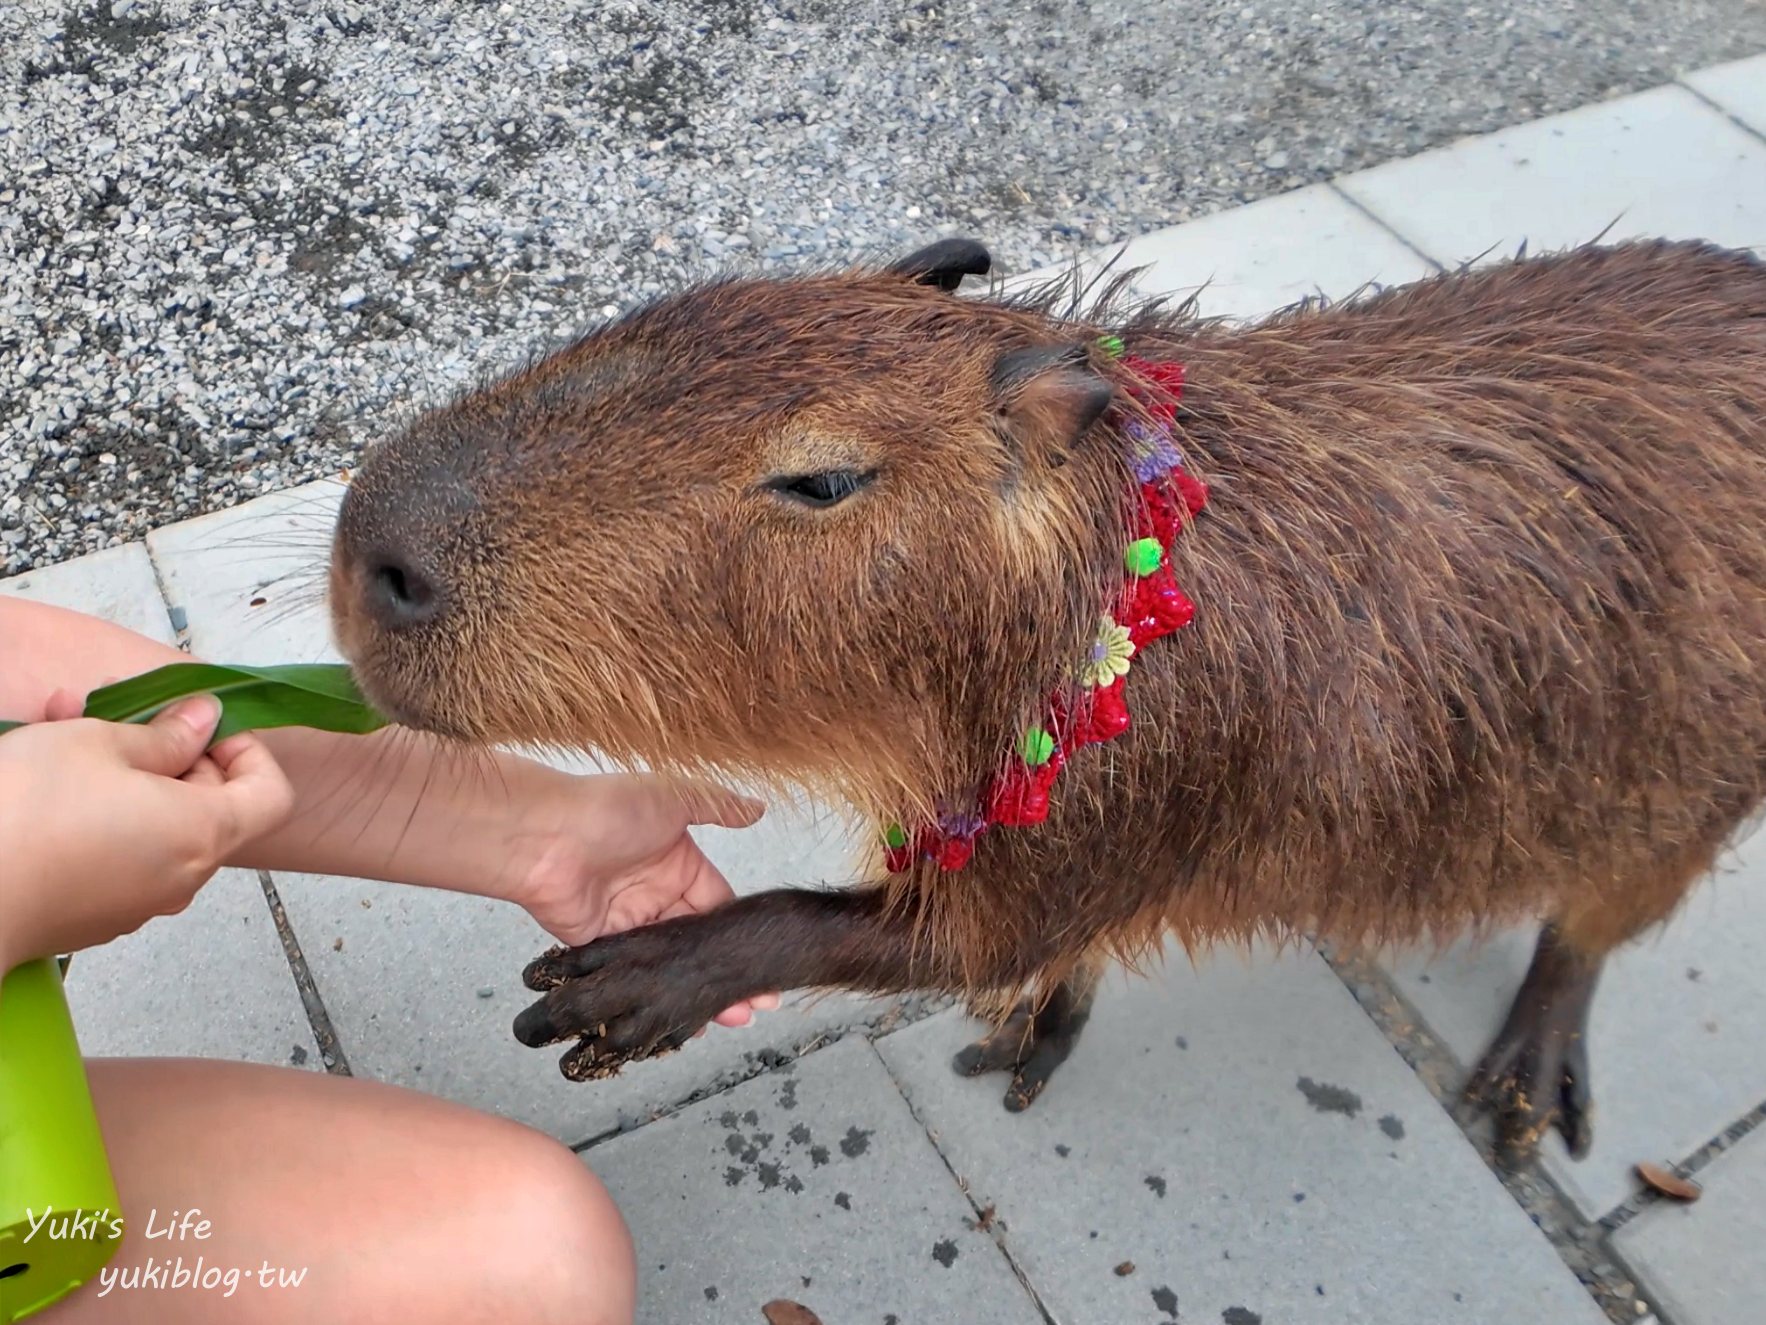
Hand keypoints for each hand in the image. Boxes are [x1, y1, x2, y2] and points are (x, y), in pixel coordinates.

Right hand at [0, 696, 293, 972]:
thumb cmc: (29, 811)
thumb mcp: (98, 743)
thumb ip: (164, 732)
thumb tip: (205, 720)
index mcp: (204, 834)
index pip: (270, 794)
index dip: (244, 751)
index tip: (199, 725)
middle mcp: (182, 877)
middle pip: (207, 805)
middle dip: (164, 748)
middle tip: (110, 707)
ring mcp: (137, 903)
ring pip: (151, 822)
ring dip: (119, 770)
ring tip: (61, 724)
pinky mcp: (92, 916)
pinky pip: (115, 852)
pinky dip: (96, 812)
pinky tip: (44, 775)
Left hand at [508, 773, 781, 1027]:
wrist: (542, 835)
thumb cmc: (608, 809)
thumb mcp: (673, 798)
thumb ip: (717, 805)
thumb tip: (757, 808)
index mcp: (676, 863)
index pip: (717, 904)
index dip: (740, 934)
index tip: (768, 960)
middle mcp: (654, 894)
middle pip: (697, 941)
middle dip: (725, 972)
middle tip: (757, 1003)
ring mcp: (628, 921)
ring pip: (669, 964)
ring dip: (695, 990)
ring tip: (730, 1018)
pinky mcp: (600, 944)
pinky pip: (632, 974)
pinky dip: (654, 997)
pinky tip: (681, 1020)